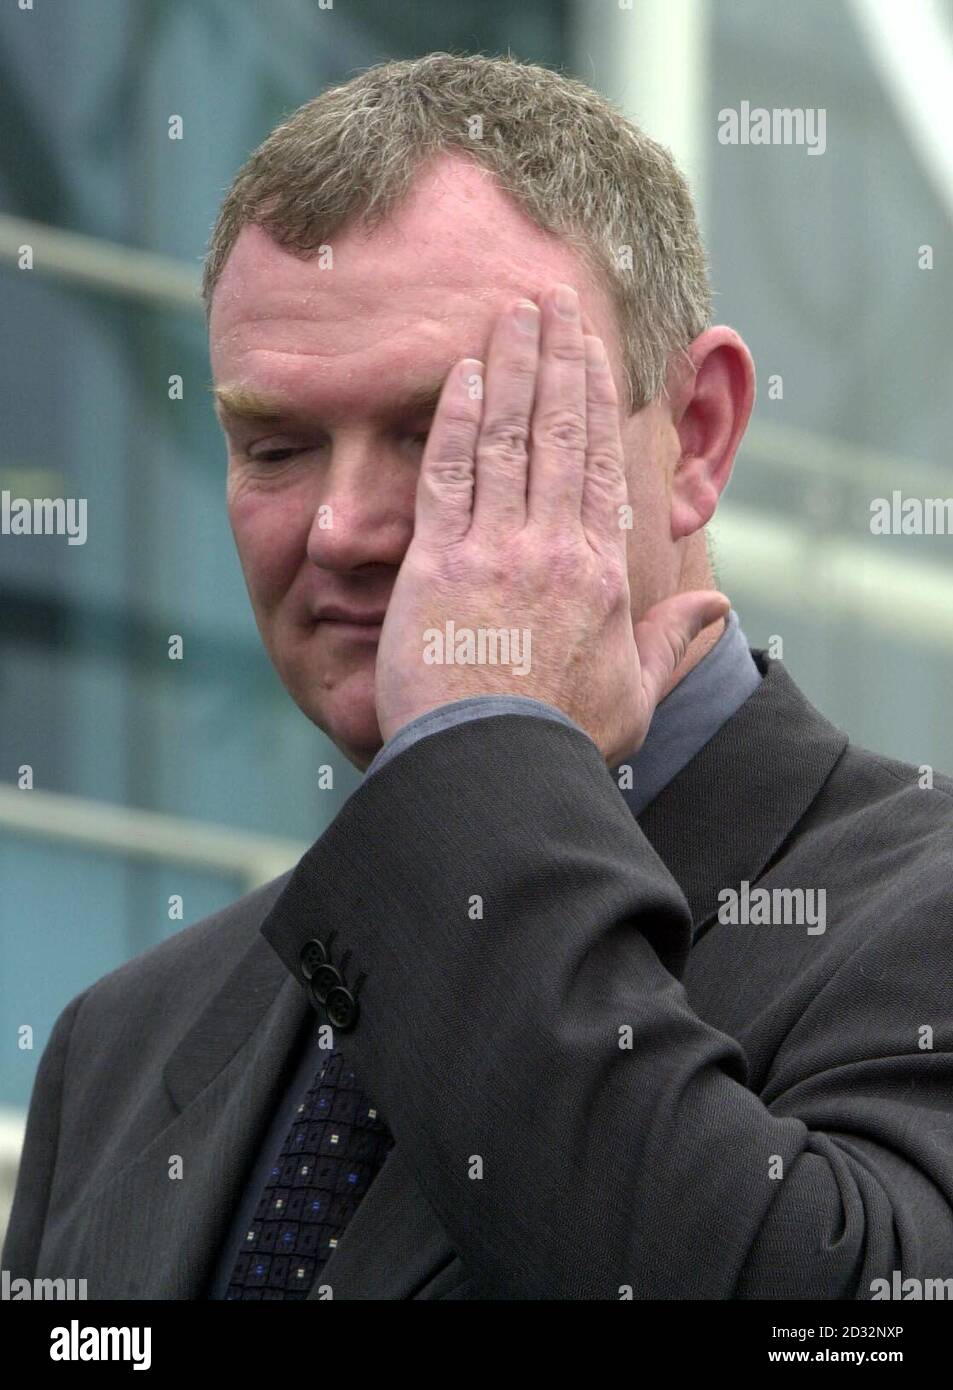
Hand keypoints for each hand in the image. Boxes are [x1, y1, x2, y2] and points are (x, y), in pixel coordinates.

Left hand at [374, 282, 728, 766]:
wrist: (496, 771)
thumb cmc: (563, 741)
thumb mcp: (636, 696)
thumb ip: (673, 641)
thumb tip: (720, 607)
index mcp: (601, 573)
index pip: (601, 466)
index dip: (596, 401)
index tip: (591, 352)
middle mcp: (553, 547)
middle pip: (557, 434)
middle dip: (555, 359)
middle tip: (550, 300)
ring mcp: (495, 551)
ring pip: (507, 438)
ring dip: (509, 368)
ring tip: (510, 311)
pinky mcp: (437, 566)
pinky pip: (449, 475)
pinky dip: (456, 421)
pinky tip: (460, 375)